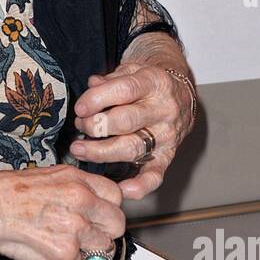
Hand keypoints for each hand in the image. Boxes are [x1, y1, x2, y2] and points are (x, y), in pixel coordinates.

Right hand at [0, 165, 125, 259]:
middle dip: (104, 234)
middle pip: (117, 224)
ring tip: (61, 246)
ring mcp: (76, 226)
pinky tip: (47, 253)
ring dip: (86, 252)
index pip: (116, 196)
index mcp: (77, 179)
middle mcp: (82, 200)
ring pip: (103, 248)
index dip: (107, 210)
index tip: (99, 218)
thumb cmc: (4, 193)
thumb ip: (73, 191)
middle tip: (86, 239)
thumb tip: (91, 210)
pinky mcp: (65, 251)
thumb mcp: (46, 178)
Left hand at [69, 63, 193, 199]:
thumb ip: (111, 78)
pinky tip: (121, 189)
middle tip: (80, 125)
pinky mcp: (168, 156)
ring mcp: (167, 135)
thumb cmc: (149, 83)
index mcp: (155, 82)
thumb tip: (92, 85)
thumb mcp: (132, 70)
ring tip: (79, 149)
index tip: (80, 108)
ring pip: (132, 148)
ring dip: (101, 152)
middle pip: (126, 121)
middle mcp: (164, 110)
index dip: (98, 99)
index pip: (125, 89)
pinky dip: (139, 186)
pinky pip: (155, 175)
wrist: (180, 93)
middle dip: (95, 126)